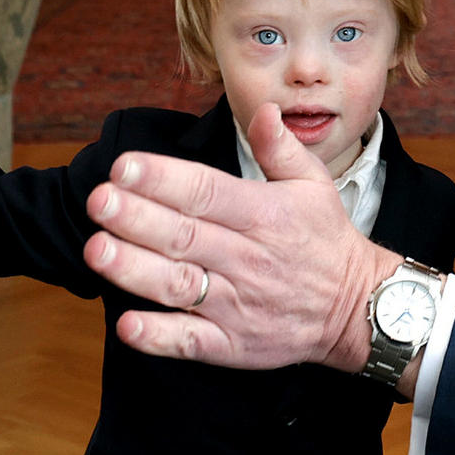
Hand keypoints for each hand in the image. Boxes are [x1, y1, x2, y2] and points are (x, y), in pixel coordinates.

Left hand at [82, 102, 403, 371]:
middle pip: (184, 235)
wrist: (358, 309)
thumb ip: (280, 148)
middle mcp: (248, 258)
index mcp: (264, 215)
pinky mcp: (232, 344)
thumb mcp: (314, 185)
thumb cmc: (326, 241)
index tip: (124, 166)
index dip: (163, 179)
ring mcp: (238, 304)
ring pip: (179, 285)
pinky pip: (190, 341)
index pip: (206, 191)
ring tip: (97, 250)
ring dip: (134, 270)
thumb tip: (263, 110)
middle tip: (99, 201)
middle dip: (137, 217)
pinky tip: (127, 323)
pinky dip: (158, 336)